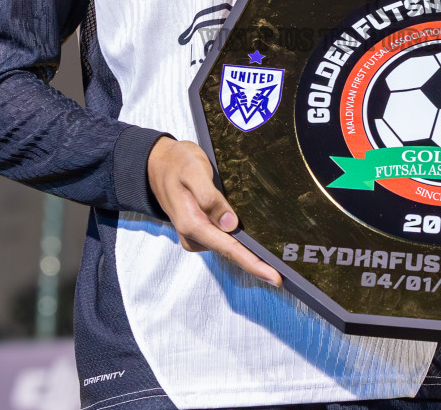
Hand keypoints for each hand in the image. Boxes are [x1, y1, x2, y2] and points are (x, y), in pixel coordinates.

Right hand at [146, 136, 281, 286]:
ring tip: (274, 260)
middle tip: (283, 275)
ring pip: (228, 248)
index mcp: (192, 223)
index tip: (274, 277)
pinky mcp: (200, 231)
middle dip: (257, 264)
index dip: (253, 264)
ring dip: (249, 254)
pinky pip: (223, 240)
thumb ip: (209, 197)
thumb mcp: (194, 171)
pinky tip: (254, 243)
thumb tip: (229, 223)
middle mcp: (193, 235)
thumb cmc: (178, 164)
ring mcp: (196, 235)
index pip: (229, 248)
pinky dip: (239, 244)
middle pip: (231, 254)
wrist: (158, 164)